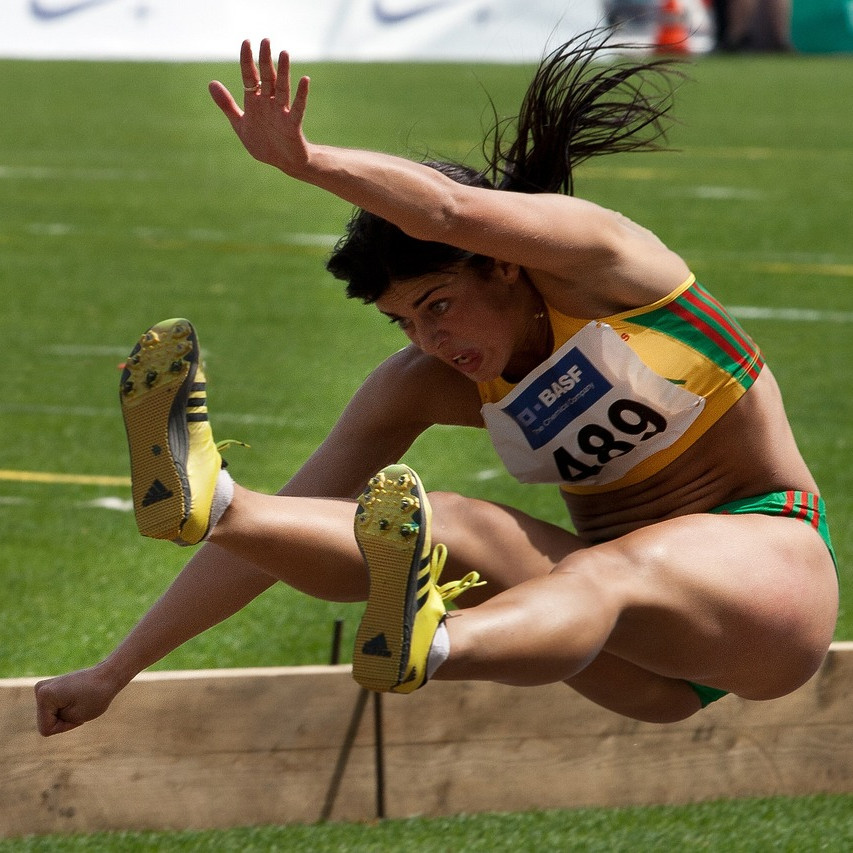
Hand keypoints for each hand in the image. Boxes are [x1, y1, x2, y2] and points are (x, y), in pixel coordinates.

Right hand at [34, 665, 122, 736]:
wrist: (108, 675)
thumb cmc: (96, 696)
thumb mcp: (74, 718)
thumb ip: (55, 721)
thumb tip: (46, 714)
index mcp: (43, 695)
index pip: (46, 728)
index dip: (65, 726)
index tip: (79, 711)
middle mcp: (40, 688)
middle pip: (46, 722)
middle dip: (64, 720)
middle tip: (80, 705)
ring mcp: (43, 687)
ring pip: (49, 717)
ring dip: (65, 714)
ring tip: (79, 701)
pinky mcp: (50, 688)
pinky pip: (52, 710)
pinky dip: (65, 709)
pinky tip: (76, 698)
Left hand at [209, 39, 310, 175]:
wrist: (282, 163)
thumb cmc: (263, 143)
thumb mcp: (240, 125)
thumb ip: (227, 105)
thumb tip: (211, 83)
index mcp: (254, 102)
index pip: (249, 76)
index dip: (247, 60)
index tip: (246, 42)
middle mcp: (268, 103)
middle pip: (266, 77)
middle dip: (265, 60)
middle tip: (265, 40)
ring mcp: (281, 112)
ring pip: (282, 88)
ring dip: (283, 72)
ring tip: (284, 53)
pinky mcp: (292, 124)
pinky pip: (297, 107)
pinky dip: (301, 94)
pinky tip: (304, 80)